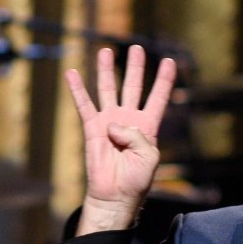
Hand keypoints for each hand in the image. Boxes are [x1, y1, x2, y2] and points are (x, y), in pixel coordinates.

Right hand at [64, 44, 175, 233]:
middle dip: (135, 67)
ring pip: (108, 90)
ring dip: (106, 71)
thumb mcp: (149, 157)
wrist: (115, 195)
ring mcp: (109, 122)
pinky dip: (77, 89)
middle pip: (132, 86)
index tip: (171, 62)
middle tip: (137, 48)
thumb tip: (114, 124)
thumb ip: (137, 136)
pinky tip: (71, 74)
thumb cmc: (136, 179)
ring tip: (105, 51)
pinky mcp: (92, 129)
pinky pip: (84, 105)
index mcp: (148, 126)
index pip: (158, 98)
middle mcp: (129, 120)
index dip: (164, 80)